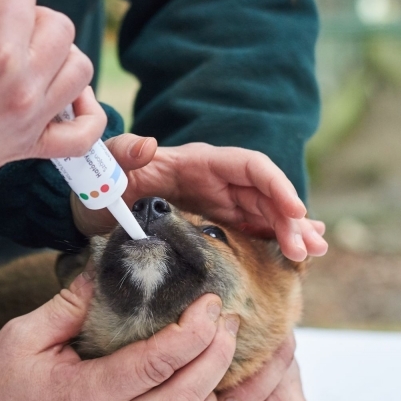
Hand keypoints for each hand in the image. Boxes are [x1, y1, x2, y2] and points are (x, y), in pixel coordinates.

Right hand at [0, 0, 105, 199]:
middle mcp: (21, 87)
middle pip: (60, 28)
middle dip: (33, 17)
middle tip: (3, 26)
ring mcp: (29, 121)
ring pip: (79, 71)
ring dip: (60, 54)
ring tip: (30, 54)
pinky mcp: (27, 148)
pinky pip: (81, 136)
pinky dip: (87, 115)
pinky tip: (70, 99)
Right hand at [0, 273, 240, 400]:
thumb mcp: (24, 334)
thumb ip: (72, 303)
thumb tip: (109, 269)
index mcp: (82, 397)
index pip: (156, 364)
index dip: (193, 331)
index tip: (209, 303)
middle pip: (185, 400)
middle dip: (216, 357)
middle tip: (225, 322)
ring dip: (212, 396)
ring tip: (215, 357)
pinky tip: (195, 400)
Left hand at [72, 134, 327, 261]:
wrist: (89, 208)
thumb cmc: (98, 184)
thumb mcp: (106, 167)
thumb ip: (123, 151)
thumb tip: (149, 144)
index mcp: (198, 162)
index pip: (250, 167)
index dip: (277, 186)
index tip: (295, 211)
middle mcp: (214, 181)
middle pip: (265, 195)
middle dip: (290, 219)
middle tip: (305, 251)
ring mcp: (216, 203)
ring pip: (264, 214)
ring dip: (290, 232)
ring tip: (311, 255)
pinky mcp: (212, 224)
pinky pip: (250, 231)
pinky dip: (273, 241)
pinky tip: (294, 256)